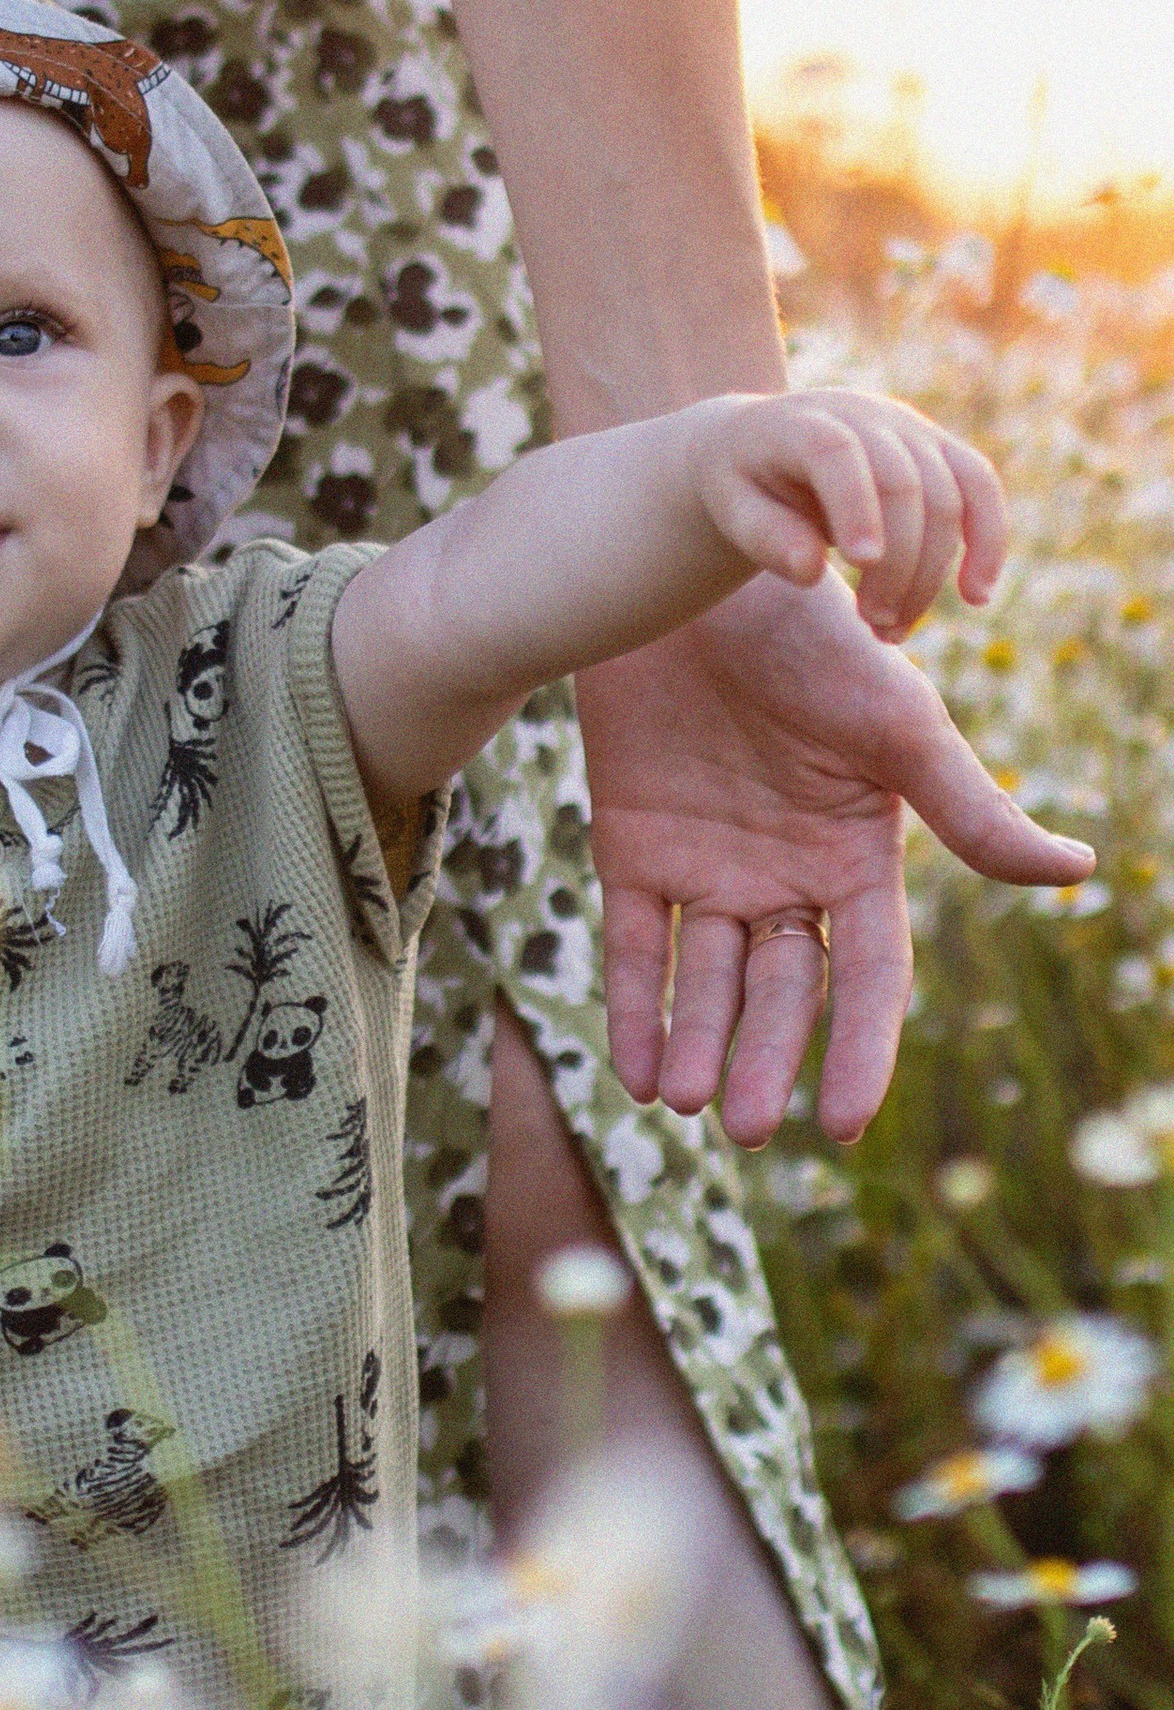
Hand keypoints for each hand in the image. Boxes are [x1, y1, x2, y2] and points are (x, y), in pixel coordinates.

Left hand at [583, 573, 1093, 1147]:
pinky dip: (635, 1007)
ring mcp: (706, 867)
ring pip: (704, 981)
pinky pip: (633, 945)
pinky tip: (637, 1071)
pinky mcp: (633, 848)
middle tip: (747, 1128)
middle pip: (779, 993)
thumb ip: (966, 810)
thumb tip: (1076, 873)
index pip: (867, 976)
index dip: (860, 1049)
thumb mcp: (897, 727)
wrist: (696, 581)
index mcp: (858, 859)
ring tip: (686, 1104)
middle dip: (765, 1060)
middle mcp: (783, 877)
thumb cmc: (815, 642)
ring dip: (697, 1046)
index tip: (843, 1124)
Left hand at [690, 388, 1007, 642]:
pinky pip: (980, 489)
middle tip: (872, 625)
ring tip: (891, 631)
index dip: (857, 506)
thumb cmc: (743, 483)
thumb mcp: (731, 508)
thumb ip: (763, 536)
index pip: (839, 456)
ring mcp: (910, 429)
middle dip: (897, 564)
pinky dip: (987, 542)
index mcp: (803, 423)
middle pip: (903, 486)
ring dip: (930, 573)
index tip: (863, 564)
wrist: (764, 442)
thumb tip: (809, 572)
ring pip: (948, 497)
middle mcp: (865, 416)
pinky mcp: (940, 451)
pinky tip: (976, 597)